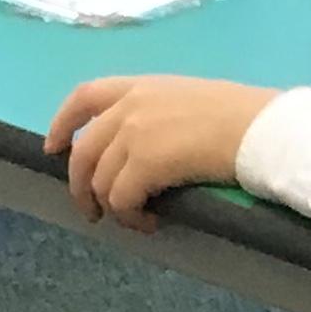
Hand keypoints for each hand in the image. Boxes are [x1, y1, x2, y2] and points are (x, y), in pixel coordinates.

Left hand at [46, 76, 278, 227]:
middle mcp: (130, 106)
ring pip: (100, 181)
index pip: (84, 97)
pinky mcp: (144, 163)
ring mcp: (134, 134)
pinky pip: (121, 200)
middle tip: (92, 213)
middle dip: (79, 186)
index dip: (61, 124)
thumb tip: (148, 152)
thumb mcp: (189, 103)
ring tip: (135, 222)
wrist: (257, 129)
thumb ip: (159, 117)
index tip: (53, 148)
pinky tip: (150, 224)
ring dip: (112, 209)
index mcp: (139, 86)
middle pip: (83, 150)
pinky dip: (131, 219)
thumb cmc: (239, 119)